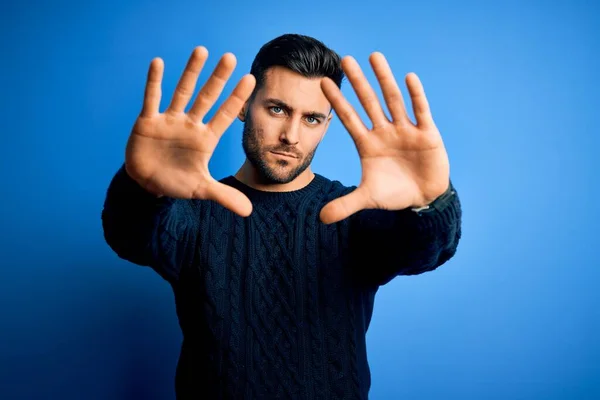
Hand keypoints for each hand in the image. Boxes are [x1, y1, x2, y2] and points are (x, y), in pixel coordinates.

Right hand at [125, 46, 255, 216]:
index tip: (251, 79)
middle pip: (207, 97)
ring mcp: (170, 120)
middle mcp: (190, 125)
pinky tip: (159, 62)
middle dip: (219, 79)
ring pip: (182, 92)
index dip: (237, 98)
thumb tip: (249, 212)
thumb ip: (224, 196)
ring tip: (202, 50)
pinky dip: (154, 82)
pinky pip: (152, 98)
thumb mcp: (200, 190)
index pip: (225, 115)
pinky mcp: (148, 121)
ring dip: (191, 72)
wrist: (146, 184)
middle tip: (231, 57)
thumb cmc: (175, 182)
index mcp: (205, 139)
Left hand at [319, 52, 449, 223]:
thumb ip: (345, 205)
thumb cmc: (394, 193)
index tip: (322, 83)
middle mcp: (384, 132)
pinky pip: (420, 111)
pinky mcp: (426, 134)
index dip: (337, 101)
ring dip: (384, 79)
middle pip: (368, 102)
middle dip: (358, 82)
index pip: (348, 118)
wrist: (424, 198)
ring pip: (393, 100)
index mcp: (367, 144)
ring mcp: (405, 130)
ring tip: (374, 56)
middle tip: (345, 59)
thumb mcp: (368, 198)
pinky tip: (409, 77)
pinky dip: (415, 96)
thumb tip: (320, 219)